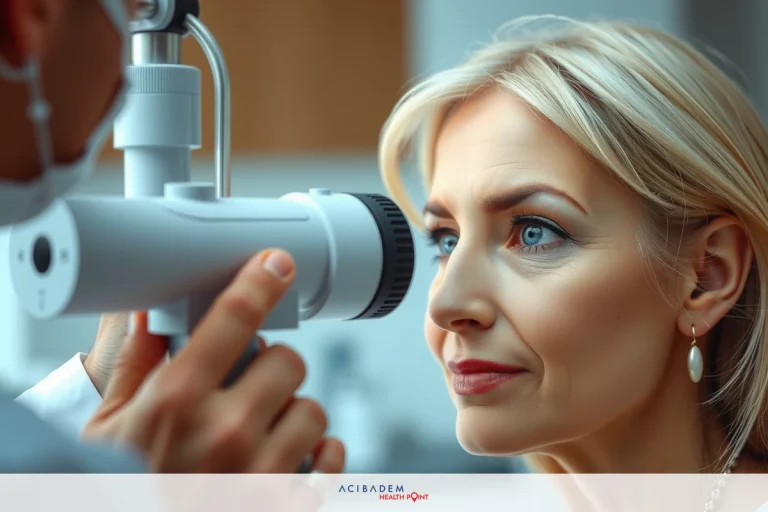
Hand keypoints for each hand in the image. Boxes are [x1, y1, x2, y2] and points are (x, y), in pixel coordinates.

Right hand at [82, 249, 345, 472]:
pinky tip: (287, 460)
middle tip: (246, 385)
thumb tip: (153, 311)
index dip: (260, 280)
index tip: (277, 264)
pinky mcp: (291, 509)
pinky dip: (318, 454)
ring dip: (291, 414)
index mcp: (176, 404)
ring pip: (314, 409)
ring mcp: (263, 477)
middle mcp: (224, 435)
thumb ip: (132, 364)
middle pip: (289, 361)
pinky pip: (334, 457)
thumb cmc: (120, 491)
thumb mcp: (104, 430)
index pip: (234, 317)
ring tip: (258, 433)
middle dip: (270, 367)